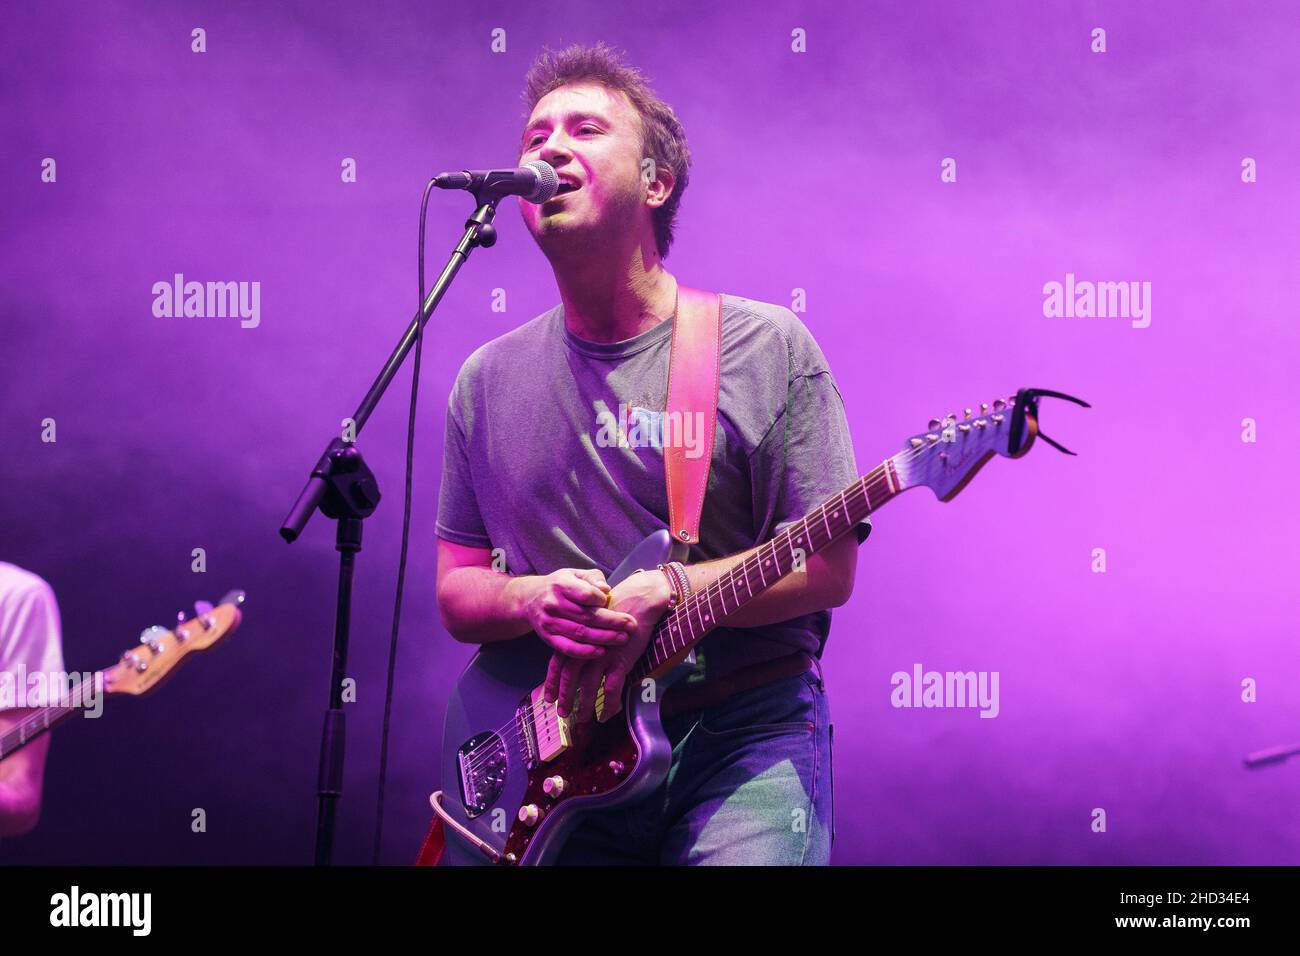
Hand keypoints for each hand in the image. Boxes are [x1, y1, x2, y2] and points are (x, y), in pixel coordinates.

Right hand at [523, 567, 637, 661]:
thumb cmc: (560, 585)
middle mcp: (553, 604)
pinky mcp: (547, 638)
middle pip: (586, 616)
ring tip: (623, 638)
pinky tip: (601, 652)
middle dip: (612, 622)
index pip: (585, 594)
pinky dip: (584, 652)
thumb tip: (606, 590)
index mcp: (561, 584)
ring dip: (604, 638)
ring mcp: (549, 622)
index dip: (601, 599)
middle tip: (631, 625)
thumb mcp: (574, 574)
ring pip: (580, 633)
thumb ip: (592, 578)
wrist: (530, 598)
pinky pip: (567, 648)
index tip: (613, 600)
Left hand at [546, 567, 673, 721]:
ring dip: (585, 706)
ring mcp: (602, 656)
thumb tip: (577, 659)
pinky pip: (612, 690)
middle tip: (563, 714)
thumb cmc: (616, 609)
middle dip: (565, 699)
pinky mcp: (620, 662)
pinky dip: (609, 705)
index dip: (552, 683)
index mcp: (576, 638)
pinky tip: (607, 715)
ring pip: (589, 688)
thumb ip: (583, 639)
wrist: (638, 600)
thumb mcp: (592, 622)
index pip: (557, 664)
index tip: (548, 699)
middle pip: (569, 679)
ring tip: (584, 719)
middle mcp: (585, 648)